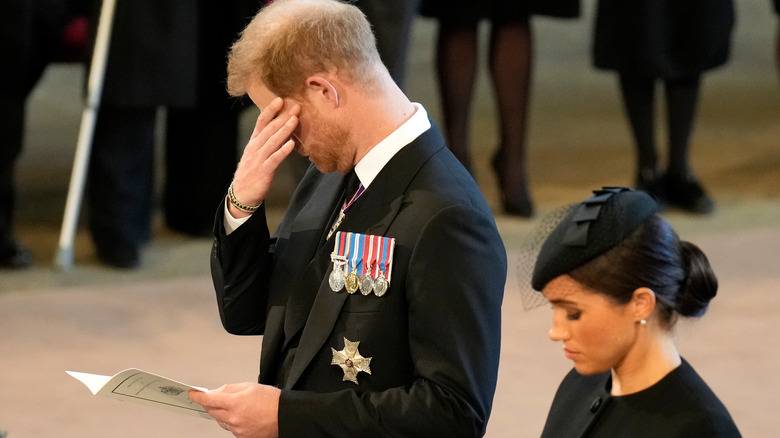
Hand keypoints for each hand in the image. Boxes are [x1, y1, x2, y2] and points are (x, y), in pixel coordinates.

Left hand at [189, 383, 280, 437]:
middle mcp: (234, 418)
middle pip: (212, 411)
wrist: (284, 416)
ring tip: (234, 406)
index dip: (198, 396)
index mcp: (235, 403)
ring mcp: (237, 429)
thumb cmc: (271, 400)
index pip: (209, 399)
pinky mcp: (241, 436)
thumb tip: (216, 391)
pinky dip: (230, 421)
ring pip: (220, 420)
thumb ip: (230, 389)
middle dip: (210, 403)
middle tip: (214, 397)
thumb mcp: (250, 386)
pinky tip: (240, 415)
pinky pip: (229, 428)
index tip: (193, 393)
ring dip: (221, 413)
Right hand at [229, 97, 299, 217]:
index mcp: (254, 142)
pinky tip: (291, 144)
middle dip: (283, 117)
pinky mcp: (264, 171)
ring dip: (284, 130)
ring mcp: (259, 159)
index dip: (270, 110)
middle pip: (269, 129)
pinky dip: (283, 151)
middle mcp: (255, 148)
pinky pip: (274, 159)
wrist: (241, 193)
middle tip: (295, 106)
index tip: (280, 100)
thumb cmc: (252, 173)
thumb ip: (267, 142)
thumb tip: (281, 130)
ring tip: (295, 120)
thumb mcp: (256, 154)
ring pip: (272, 141)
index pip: (261, 122)